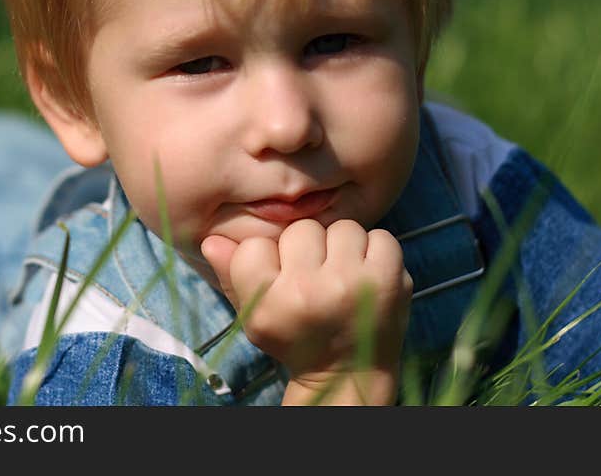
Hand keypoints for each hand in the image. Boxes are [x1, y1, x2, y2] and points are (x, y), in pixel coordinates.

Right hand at [201, 219, 412, 404]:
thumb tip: (211, 239)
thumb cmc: (296, 338)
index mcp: (270, 303)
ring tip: (342, 275)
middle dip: (309, 249)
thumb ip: (231, 275)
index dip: (268, 257)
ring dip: (343, 248)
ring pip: (342, 227)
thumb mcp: (256, 315)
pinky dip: (376, 251)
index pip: (255, 245)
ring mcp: (352, 285)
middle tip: (316, 277)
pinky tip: (368, 275)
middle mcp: (309, 293)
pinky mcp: (389, 281)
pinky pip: (380, 235)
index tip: (280, 281)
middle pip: (301, 229)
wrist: (349, 373)